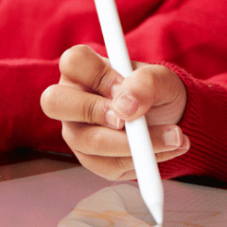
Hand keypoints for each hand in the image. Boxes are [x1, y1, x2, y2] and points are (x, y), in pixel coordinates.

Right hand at [40, 44, 189, 179]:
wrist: (172, 118)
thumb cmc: (157, 92)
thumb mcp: (162, 79)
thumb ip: (146, 83)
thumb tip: (127, 106)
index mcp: (85, 71)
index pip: (73, 61)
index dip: (98, 74)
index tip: (124, 84)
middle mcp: (72, 101)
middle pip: (54, 102)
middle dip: (93, 111)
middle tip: (129, 119)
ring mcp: (78, 132)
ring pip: (88, 141)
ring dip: (134, 143)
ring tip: (173, 137)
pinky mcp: (92, 159)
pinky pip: (109, 166)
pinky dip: (143, 160)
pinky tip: (166, 149)